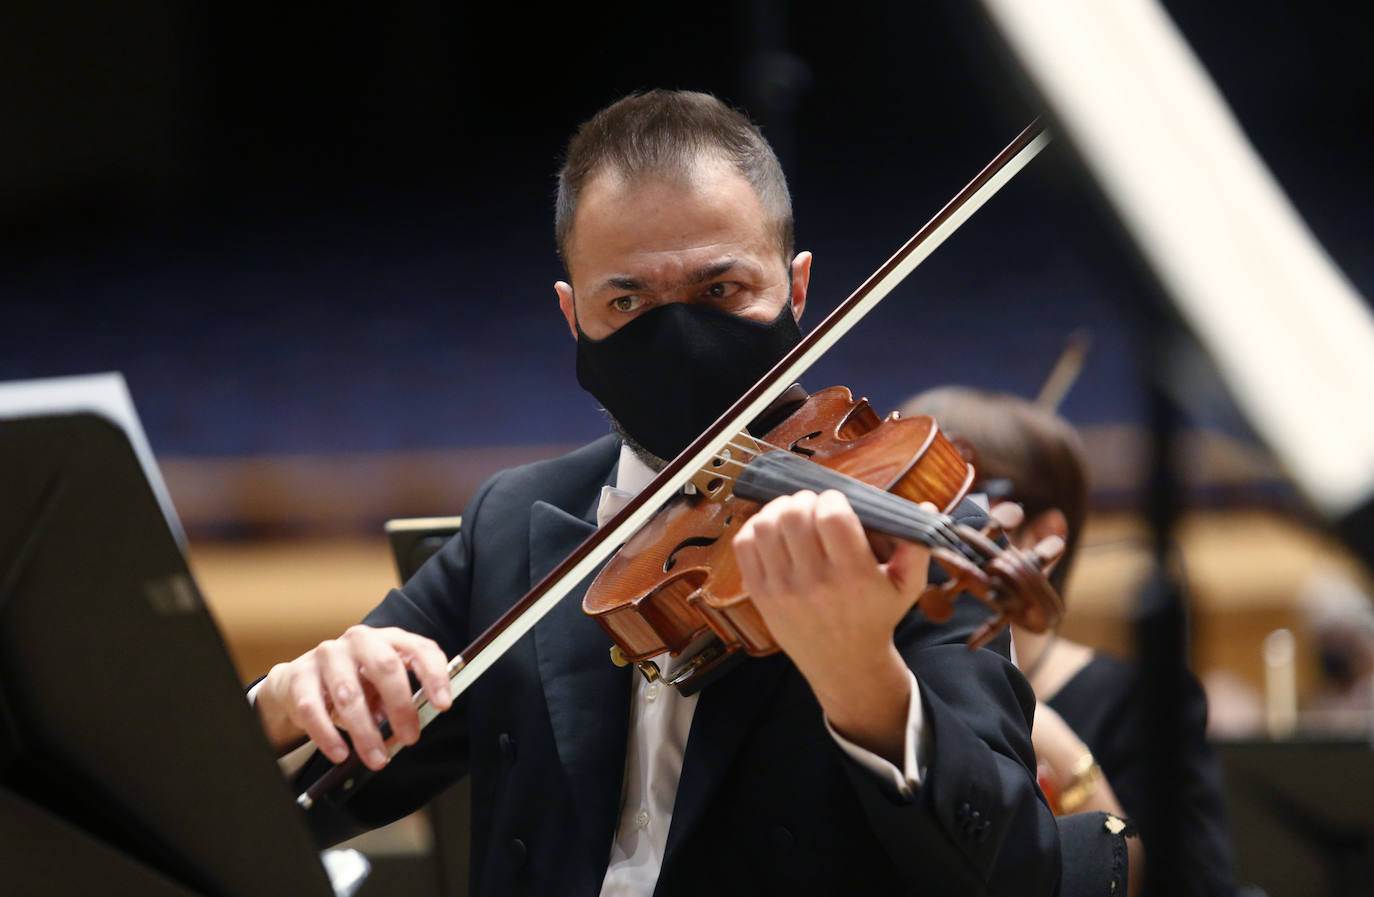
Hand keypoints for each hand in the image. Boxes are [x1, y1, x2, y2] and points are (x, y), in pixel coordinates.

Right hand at [255, 625, 451, 770]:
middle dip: (401, 706)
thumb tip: (408, 732)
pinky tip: (340, 754)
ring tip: (377, 758)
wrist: (301, 681)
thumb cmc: (355, 683)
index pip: (420, 649)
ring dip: (365, 732)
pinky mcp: (300, 676)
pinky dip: (328, 736)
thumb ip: (401, 703)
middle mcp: (360, 640)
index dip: (434, 676)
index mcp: (390, 639)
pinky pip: (312, 709)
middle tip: (410, 738)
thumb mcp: (383, 687)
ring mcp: (328, 655)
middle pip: (385, 666)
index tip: (443, 705)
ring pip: (348, 694)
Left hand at [733, 489, 930, 763]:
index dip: (833, 500)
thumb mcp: (907, 587)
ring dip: (779, 510)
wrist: (845, 664)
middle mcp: (814, 582)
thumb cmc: (876, 616)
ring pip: (766, 525)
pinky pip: (744, 545)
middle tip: (815, 508)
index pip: (832, 517)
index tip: (838, 505)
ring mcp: (782, 589)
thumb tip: (927, 506)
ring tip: (793, 515)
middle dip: (806, 501)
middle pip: (795, 515)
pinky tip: (773, 530)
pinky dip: (755, 527)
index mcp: (853, 576)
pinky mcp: (760, 594)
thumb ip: (917, 547)